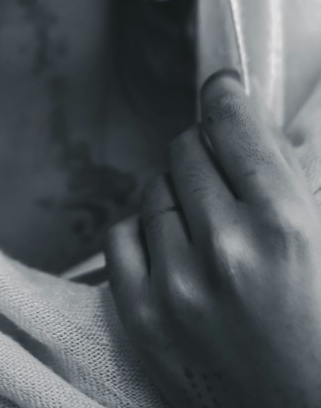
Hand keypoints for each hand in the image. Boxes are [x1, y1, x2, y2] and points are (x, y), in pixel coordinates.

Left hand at [104, 70, 320, 407]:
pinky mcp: (142, 318)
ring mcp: (177, 286)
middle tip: (227, 185)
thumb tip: (242, 111)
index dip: (225, 98)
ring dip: (179, 198)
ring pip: (153, 189)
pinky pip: (121, 234)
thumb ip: (285, 174)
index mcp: (286, 226)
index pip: (230, 123)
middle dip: (207, 156)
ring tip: (211, 236)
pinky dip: (145, 235)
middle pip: (185, 148)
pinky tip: (175, 255)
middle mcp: (227, 250)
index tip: (221, 89)